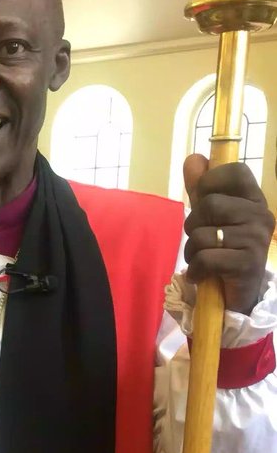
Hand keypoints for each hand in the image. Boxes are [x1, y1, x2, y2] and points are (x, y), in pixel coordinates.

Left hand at [183, 154, 274, 315]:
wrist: (238, 294)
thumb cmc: (224, 251)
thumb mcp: (212, 217)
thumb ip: (201, 189)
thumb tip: (194, 158)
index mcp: (254, 199)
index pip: (235, 171)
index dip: (210, 182)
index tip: (203, 201)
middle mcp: (261, 215)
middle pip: (210, 205)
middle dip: (193, 225)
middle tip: (200, 241)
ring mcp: (256, 239)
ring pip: (203, 234)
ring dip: (192, 251)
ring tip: (201, 260)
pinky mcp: (247, 264)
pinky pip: (206, 258)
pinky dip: (196, 270)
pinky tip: (201, 275)